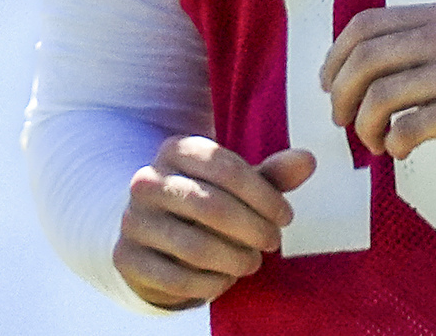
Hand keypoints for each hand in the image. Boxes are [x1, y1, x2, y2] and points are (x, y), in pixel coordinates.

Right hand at [112, 136, 315, 310]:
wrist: (152, 240)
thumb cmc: (205, 206)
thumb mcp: (235, 188)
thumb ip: (270, 176)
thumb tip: (308, 159)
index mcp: (175, 151)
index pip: (225, 167)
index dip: (263, 195)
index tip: (285, 217)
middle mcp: (147, 180)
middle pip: (212, 207)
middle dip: (254, 230)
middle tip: (272, 243)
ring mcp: (134, 220)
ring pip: (196, 247)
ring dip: (236, 261)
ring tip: (250, 262)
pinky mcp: (128, 257)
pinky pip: (178, 279)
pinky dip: (211, 284)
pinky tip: (224, 279)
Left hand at [320, 2, 435, 198]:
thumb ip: (417, 51)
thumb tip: (351, 70)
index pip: (365, 24)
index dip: (336, 55)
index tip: (329, 85)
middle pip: (365, 59)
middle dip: (342, 94)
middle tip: (342, 122)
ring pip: (381, 95)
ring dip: (365, 125)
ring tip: (374, 143)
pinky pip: (410, 126)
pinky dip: (394, 143)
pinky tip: (401, 152)